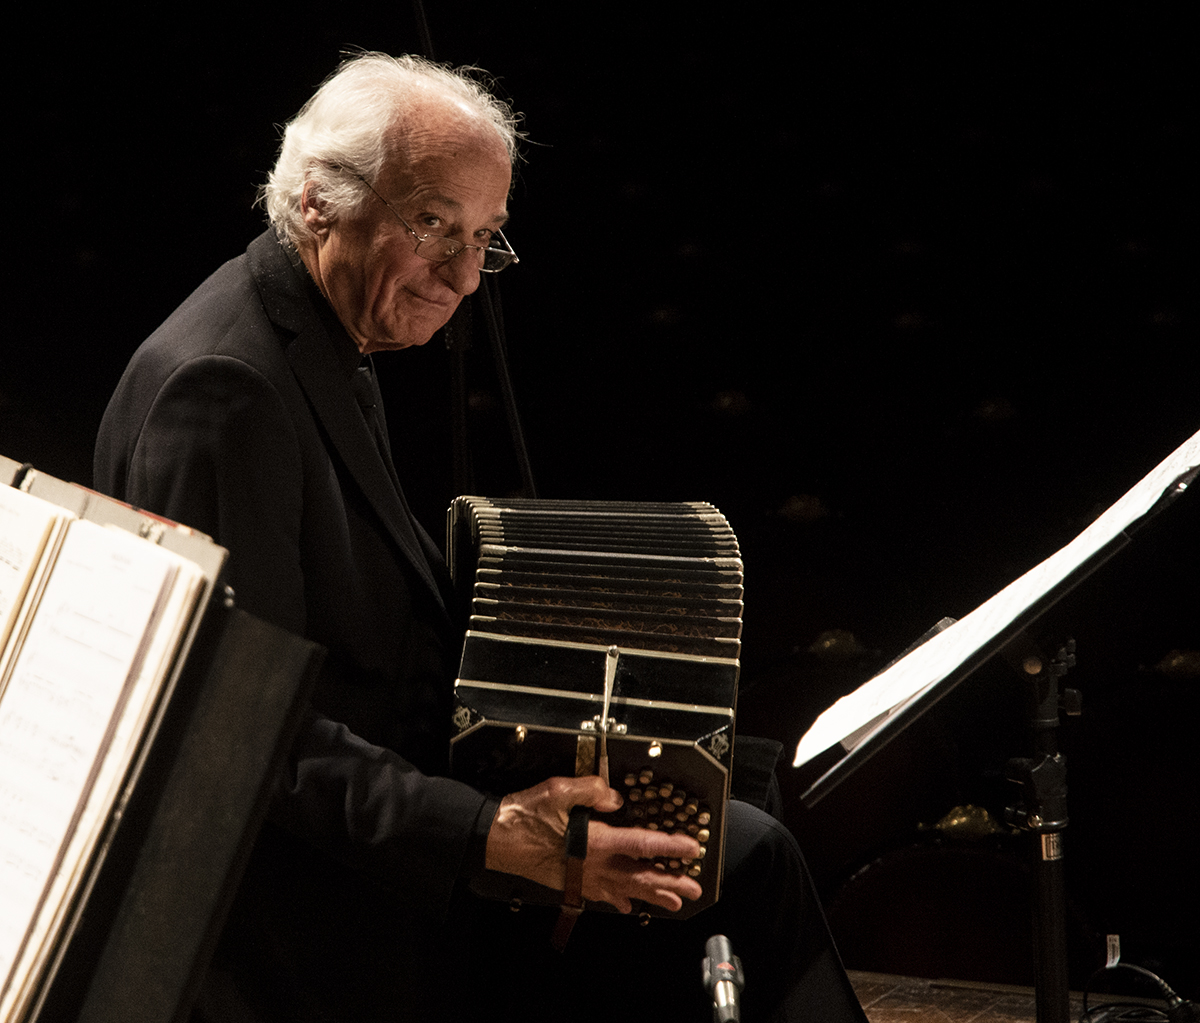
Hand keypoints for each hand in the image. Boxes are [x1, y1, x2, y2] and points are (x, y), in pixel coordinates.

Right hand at [484, 775, 702, 912]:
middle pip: (640, 875)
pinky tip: (628, 905)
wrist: (496, 839)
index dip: (669, 847)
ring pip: (625, 889)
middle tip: (694, 888)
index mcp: (595, 840)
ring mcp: (582, 877)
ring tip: (674, 902)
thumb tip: (614, 797)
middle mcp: (593, 864)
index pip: (642, 844)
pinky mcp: (570, 882)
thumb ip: (591, 790)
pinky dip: (619, 900)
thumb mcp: (558, 790)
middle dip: (669, 882)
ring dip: (652, 895)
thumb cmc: (525, 815)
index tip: (691, 848)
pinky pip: (601, 895)